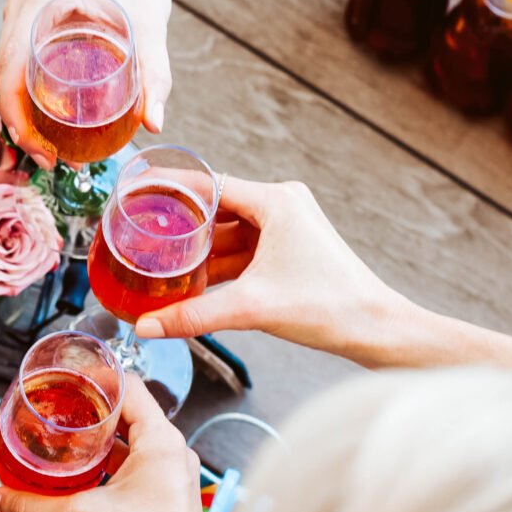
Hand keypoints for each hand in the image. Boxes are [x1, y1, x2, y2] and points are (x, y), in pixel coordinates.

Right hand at [0, 0, 171, 166]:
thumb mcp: (150, 26)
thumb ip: (154, 73)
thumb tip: (154, 123)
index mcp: (40, 0)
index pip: (9, 70)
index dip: (16, 118)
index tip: (41, 151)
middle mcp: (21, 3)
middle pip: (4, 76)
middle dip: (21, 125)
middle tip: (52, 160)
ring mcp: (18, 9)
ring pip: (7, 72)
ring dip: (21, 112)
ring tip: (51, 148)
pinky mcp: (24, 16)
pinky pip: (15, 61)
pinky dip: (25, 93)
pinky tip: (46, 120)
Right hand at [0, 377, 208, 511]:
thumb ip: (32, 505)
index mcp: (161, 441)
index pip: (128, 386)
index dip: (94, 378)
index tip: (65, 379)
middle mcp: (171, 453)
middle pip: (126, 414)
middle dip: (88, 412)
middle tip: (55, 410)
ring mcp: (170, 478)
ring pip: (129, 445)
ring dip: (96, 443)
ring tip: (60, 443)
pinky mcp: (165, 500)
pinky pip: (133, 470)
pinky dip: (106, 468)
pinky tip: (77, 479)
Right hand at [134, 177, 416, 358]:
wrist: (376, 328)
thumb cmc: (330, 307)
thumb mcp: (252, 308)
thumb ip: (193, 315)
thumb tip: (146, 326)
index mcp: (276, 201)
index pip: (208, 184)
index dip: (169, 188)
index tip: (136, 191)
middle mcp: (281, 205)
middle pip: (215, 206)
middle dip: (179, 222)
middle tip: (138, 231)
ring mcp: (286, 227)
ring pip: (227, 231)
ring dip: (198, 248)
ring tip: (158, 259)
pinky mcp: (288, 249)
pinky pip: (242, 248)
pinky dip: (218, 263)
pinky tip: (193, 280)